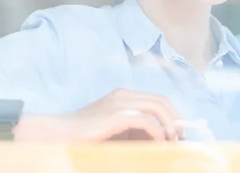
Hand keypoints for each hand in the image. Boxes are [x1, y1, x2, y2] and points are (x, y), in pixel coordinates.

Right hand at [58, 89, 183, 141]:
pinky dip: (157, 133)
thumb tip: (160, 140)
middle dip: (175, 118)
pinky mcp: (116, 115)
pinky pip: (146, 121)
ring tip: (173, 142)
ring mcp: (120, 103)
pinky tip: (159, 144)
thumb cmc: (84, 137)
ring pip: (157, 107)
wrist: (58, 134)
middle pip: (161, 100)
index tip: (178, 133)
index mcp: (124, 96)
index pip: (156, 99)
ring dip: (169, 124)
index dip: (171, 114)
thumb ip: (134, 132)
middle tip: (180, 138)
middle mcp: (124, 95)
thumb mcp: (115, 132)